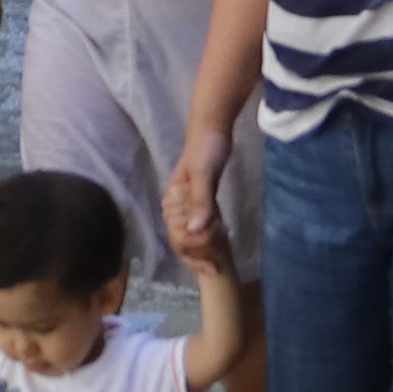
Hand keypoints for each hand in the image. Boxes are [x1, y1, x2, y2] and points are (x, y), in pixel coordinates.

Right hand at [163, 132, 228, 263]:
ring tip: (219, 259)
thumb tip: (195, 231)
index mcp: (172, 201)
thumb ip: (200, 201)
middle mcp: (176, 205)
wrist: (213, 127)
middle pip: (183, 241)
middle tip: (219, 264)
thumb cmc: (205, 148)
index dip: (193, 255)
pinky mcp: (199, 199)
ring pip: (191, 236)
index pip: (178, 238)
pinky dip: (208, 237)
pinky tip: (220, 242)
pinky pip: (200, 225)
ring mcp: (188, 203)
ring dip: (204, 250)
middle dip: (198, 256)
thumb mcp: (204, 174)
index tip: (213, 265)